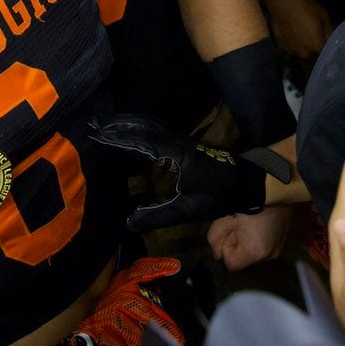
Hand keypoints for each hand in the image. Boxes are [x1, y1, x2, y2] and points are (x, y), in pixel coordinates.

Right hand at [88, 114, 272, 230]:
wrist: (248, 181)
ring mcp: (182, 142)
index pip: (140, 143)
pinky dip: (142, 129)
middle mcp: (176, 143)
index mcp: (174, 155)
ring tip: (109, 124)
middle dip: (119, 126)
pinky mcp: (185, 145)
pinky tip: (136, 134)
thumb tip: (128, 222)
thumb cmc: (219, 194)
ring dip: (130, 124)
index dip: (117, 139)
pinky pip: (158, 132)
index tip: (98, 135)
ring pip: (151, 127)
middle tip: (96, 123)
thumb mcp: (188, 209)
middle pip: (143, 128)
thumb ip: (158, 215)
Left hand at [207, 205, 291, 271]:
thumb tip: (217, 254)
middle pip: (244, 257)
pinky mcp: (283, 237)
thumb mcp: (223, 219)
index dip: (227, 246)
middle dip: (238, 242)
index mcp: (255, 252)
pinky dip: (259, 234)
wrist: (274, 183)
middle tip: (242, 221)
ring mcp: (279, 246)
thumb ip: (214, 240)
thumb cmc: (248, 200)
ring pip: (253, 249)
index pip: (231, 263)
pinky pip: (264, 242)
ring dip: (249, 238)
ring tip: (252, 218)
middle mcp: (270, 254)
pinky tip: (260, 218)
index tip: (233, 228)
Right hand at [264, 0, 332, 60]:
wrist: (283, 3)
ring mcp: (291, 51)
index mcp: (317, 47)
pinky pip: (290, 48)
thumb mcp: (323, 16)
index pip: (326, 54)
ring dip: (303, 47)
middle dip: (315, 48)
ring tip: (302, 35)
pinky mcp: (280, 46)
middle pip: (313, 55)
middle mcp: (304, 54)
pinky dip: (293, 43)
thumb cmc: (306, 8)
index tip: (327, 42)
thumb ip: (329, 30)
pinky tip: (292, 33)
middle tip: (314, 37)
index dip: (327, 48)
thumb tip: (331, 37)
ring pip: (301, 52)